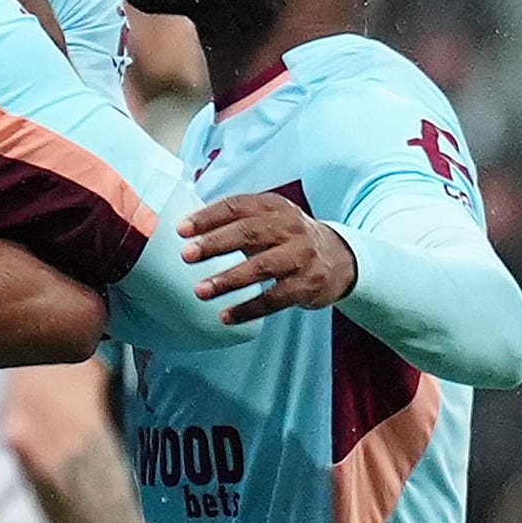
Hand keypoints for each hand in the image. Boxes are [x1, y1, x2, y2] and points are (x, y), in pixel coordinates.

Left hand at [184, 191, 356, 323]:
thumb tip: (188, 228)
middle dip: (216, 244)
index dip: (208, 217)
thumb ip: (235, 219)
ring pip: (262, 266)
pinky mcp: (309, 283)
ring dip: (229, 279)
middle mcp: (290, 226)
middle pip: (249, 232)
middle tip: (188, 255)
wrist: (339, 259)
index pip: (237, 206)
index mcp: (274, 206)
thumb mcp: (268, 219)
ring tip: (201, 291)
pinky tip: (226, 316)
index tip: (182, 230)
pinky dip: (249, 309)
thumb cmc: (288, 239)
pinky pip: (275, 298)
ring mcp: (302, 255)